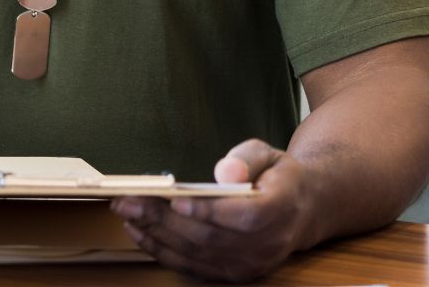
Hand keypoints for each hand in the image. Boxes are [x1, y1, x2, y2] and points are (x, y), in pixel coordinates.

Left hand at [112, 139, 312, 282]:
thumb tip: (225, 171)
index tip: (175, 200)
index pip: (245, 216)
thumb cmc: (277, 176)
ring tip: (127, 213)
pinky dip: (164, 251)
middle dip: (164, 219)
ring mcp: (250, 264)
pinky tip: (141, 233)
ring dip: (157, 235)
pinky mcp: (234, 275)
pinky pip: (193, 267)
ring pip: (197, 254)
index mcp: (281, 208)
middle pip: (211, 237)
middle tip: (128, 200)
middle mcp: (267, 243)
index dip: (209, 211)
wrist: (301, 211)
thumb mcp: (268, 153)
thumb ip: (246, 158)